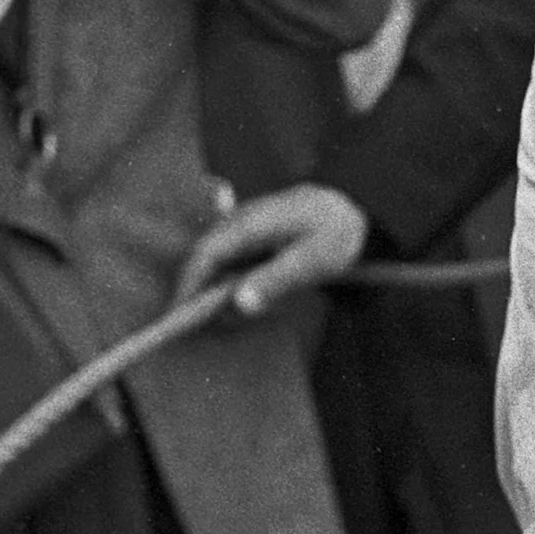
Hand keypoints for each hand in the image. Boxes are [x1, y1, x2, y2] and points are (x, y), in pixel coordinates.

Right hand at [176, 184, 367, 313]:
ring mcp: (245, 224)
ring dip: (212, 287)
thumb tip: (238, 304)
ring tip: (217, 318)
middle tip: (198, 325)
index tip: (179, 315)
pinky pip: (230, 258)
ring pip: (217, 258)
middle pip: (205, 256)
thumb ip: (277, 281)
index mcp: (252, 223)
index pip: (206, 254)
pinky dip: (226, 280)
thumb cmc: (337, 233)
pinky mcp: (252, 234)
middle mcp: (241, 220)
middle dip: (196, 290)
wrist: (355, 207)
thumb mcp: (314, 261)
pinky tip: (239, 298)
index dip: (189, 284)